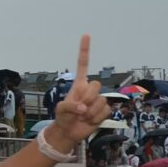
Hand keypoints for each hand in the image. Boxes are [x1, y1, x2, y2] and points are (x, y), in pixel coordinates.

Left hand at [47, 35, 110, 155]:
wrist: (69, 132)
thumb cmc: (63, 117)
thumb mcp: (61, 109)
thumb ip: (70, 106)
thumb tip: (83, 108)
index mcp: (79, 85)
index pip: (83, 65)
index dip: (85, 50)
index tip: (86, 35)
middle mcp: (89, 90)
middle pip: (97, 85)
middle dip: (89, 97)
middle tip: (80, 109)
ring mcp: (98, 100)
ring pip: (102, 101)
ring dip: (91, 112)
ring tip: (83, 117)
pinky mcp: (104, 111)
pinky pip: (106, 111)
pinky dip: (97, 118)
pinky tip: (90, 121)